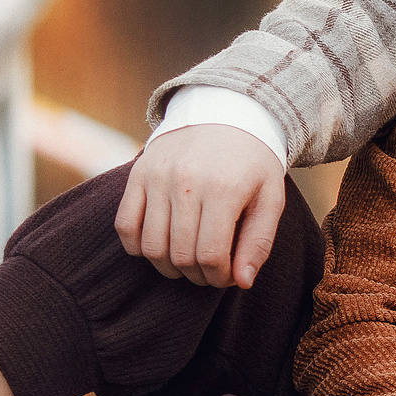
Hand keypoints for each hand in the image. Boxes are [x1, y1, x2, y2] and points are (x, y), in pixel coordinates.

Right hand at [114, 123, 286, 287]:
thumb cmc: (253, 163)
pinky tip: (159, 246)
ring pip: (151, 247)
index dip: (218, 277)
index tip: (226, 276)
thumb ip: (259, 241)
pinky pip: (125, 225)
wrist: (225, 113)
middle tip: (209, 271)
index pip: (211, 256)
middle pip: (181, 255)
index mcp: (224, 189)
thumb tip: (243, 281)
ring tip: (187, 262)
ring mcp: (157, 178)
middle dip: (197, 276)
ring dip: (168, 267)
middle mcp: (186, 182)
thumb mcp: (271, 197)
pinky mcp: (138, 175)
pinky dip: (137, 247)